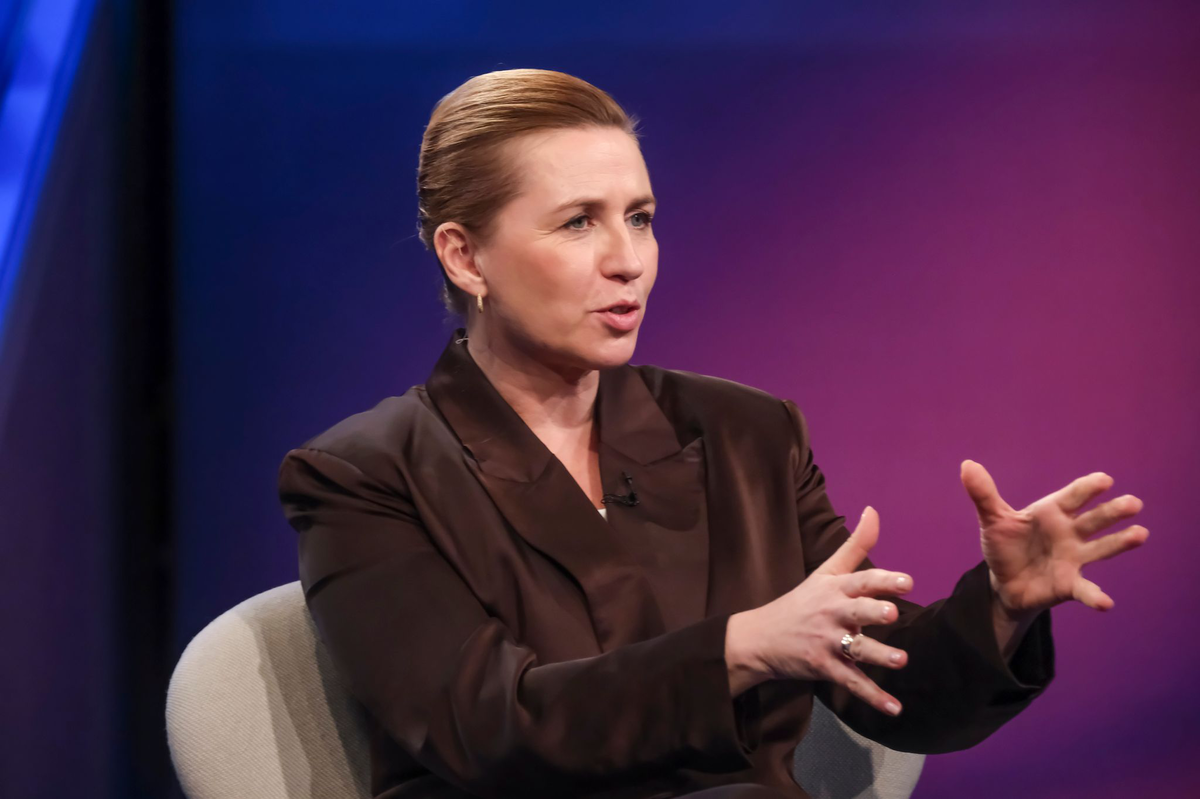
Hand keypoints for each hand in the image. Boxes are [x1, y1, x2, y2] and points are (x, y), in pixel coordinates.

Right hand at [730, 506, 911, 715]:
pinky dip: (872, 697)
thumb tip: (873, 511)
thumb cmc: (799, 602)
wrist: (758, 638)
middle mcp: (831, 613)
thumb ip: (854, 545)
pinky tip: (894, 708)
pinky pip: (850, 682)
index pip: (860, 580)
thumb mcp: (824, 572)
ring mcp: (825, 642)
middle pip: (855, 611)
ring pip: (855, 649)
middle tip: (891, 615)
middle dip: (873, 613)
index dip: (882, 581)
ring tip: (901, 661)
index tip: (906, 582)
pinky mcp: (822, 667)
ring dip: (878, 656)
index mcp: (833, 589)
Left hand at [961, 460, 1148, 615]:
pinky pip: (1085, 590)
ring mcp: (1073, 558)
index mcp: (1051, 512)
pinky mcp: (1069, 584)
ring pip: (1101, 548)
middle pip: (1094, 520)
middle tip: (1133, 503)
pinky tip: (1106, 603)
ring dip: (1120, 543)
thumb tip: (967, 465)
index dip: (1087, 488)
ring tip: (1140, 534)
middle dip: (1113, 511)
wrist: (1004, 582)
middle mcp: (1069, 532)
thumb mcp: (993, 520)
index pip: (1072, 496)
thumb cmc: (1005, 545)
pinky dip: (1095, 596)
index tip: (1105, 479)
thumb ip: (984, 495)